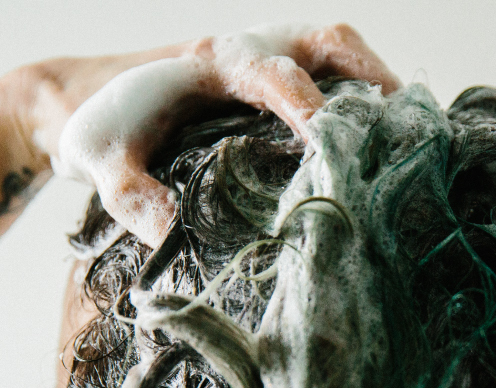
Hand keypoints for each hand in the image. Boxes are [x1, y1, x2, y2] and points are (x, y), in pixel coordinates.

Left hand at [28, 24, 400, 248]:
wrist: (87, 100)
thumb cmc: (102, 129)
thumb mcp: (103, 166)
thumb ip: (133, 197)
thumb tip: (179, 235)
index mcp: (210, 66)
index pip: (272, 76)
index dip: (310, 109)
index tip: (336, 148)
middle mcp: (244, 53)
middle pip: (325, 43)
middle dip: (371, 80)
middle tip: (406, 127)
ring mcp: (261, 62)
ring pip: (334, 52)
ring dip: (374, 84)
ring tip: (408, 132)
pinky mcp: (266, 83)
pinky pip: (325, 72)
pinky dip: (358, 94)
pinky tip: (374, 136)